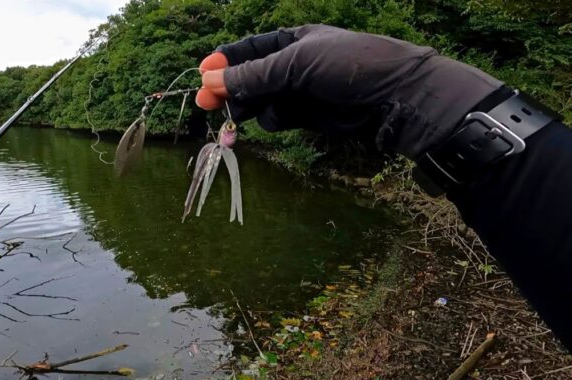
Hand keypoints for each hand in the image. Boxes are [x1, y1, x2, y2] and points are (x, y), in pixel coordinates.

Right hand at [197, 24, 502, 158]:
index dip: (223, 62)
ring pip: (259, 101)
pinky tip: (277, 120)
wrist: (394, 97)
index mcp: (291, 40)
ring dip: (246, 110)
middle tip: (204, 106)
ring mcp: (299, 91)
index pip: (248, 49)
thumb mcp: (296, 63)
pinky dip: (273, 120)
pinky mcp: (306, 116)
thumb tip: (210, 81)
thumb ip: (253, 75)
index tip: (201, 77)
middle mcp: (292, 64)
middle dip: (227, 90)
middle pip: (248, 77)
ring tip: (233, 124)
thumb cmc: (348, 66)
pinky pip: (277, 118)